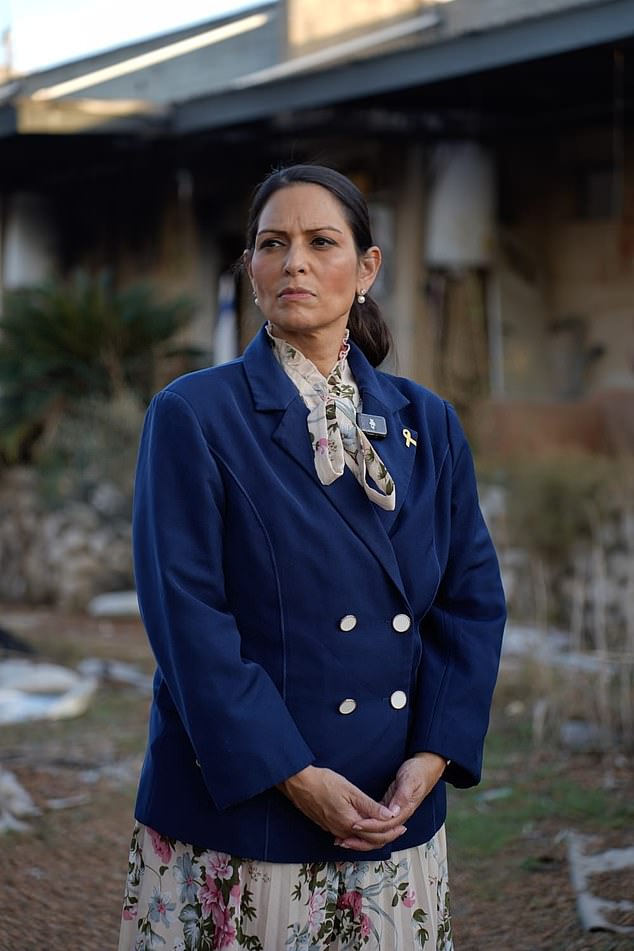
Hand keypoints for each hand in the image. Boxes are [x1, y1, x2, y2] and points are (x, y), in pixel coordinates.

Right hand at [277, 765, 405, 850]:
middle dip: (386, 837)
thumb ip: (370, 805)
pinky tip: (365, 831)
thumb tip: (389, 816)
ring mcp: (334, 831)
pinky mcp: (328, 827)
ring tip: (386, 831)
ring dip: (374, 839)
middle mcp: (342, 831)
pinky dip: (361, 838)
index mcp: (350, 822)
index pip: (377, 834)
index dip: (392, 831)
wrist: (299, 784)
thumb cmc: (324, 782)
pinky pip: (348, 838)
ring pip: (358, 842)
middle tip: (399, 830)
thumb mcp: (350, 790)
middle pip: (369, 843)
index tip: (403, 826)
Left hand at [335, 752, 446, 849]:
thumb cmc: (418, 772)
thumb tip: (393, 812)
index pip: (384, 825)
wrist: (427, 767)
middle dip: (362, 837)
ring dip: (362, 836)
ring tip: (344, 839)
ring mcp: (395, 813)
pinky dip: (366, 826)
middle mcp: (399, 815)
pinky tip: (354, 826)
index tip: (355, 824)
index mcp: (404, 810)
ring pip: (378, 830)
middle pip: (380, 834)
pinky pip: (377, 822)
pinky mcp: (390, 807)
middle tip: (344, 839)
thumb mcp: (411, 780)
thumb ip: (402, 796)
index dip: (369, 826)